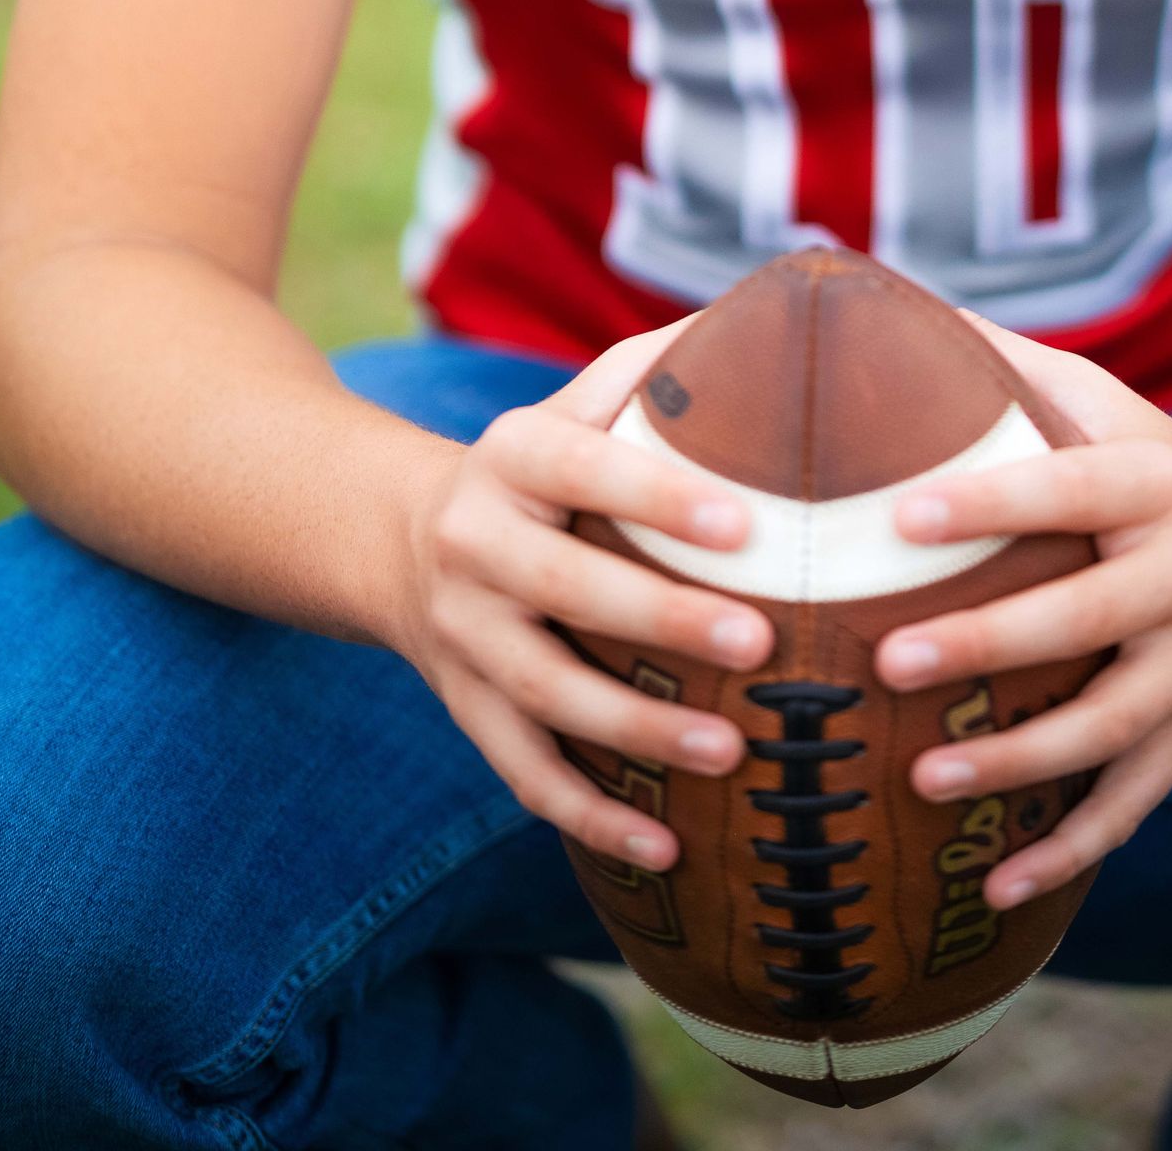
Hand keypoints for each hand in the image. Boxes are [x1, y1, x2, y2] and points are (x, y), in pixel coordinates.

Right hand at [394, 320, 772, 873]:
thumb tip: (769, 322)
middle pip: (565, 587)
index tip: (746, 522)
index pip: (585, 465)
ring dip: (636, 731)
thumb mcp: (572, 404)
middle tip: (760, 643)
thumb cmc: (541, 464)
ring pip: (544, 693)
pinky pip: (524, 775)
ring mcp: (461, 637)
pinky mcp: (464, 711)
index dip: (659, 493)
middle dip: (661, 619)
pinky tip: (668, 849)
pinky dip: (591, 818)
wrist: (401, 540)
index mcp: (512, 456)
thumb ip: (651, 372)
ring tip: (730, 752)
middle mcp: (475, 543)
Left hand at [875, 326, 1171, 906]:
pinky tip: (996, 889)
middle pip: (1085, 619)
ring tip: (923, 780)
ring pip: (1109, 727)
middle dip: (988, 644)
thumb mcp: (1108, 403)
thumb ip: (1008, 364)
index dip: (990, 501)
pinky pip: (1134, 803)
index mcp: (1155, 484)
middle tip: (887, 661)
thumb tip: (884, 303)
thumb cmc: (1163, 464)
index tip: (900, 514)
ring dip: (1019, 762)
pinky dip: (1069, 849)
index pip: (1069, 489)